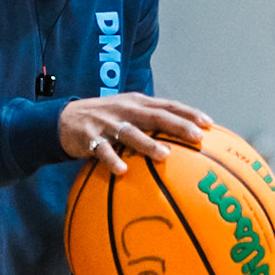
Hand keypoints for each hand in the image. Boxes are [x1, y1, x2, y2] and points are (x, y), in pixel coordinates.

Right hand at [58, 93, 213, 176]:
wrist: (65, 119)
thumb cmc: (105, 120)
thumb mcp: (128, 113)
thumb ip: (151, 121)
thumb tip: (182, 137)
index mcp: (138, 103)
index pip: (168, 105)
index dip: (189, 113)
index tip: (209, 123)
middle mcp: (126, 110)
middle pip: (156, 116)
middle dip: (178, 126)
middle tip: (197, 137)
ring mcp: (108, 123)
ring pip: (131, 132)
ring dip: (148, 143)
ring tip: (165, 155)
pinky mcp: (90, 137)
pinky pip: (103, 151)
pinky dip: (113, 160)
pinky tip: (123, 171)